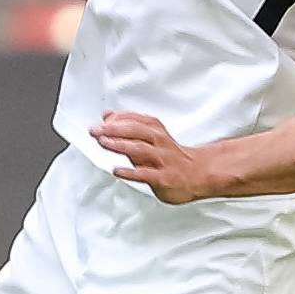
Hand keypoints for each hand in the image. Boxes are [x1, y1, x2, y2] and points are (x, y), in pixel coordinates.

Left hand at [91, 112, 210, 203]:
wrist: (197, 174)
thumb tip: (107, 116)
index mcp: (156, 130)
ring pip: (140, 149)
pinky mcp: (163, 177)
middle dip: (114, 129)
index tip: (101, 121)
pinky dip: (130, 172)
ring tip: (104, 143)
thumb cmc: (170, 156)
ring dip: (120, 145)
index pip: (135, 119)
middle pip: (136, 130)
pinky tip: (117, 170)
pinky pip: (145, 174)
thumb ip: (128, 128)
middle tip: (96, 130)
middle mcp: (159, 142)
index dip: (116, 119)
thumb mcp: (151, 137)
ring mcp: (162, 160)